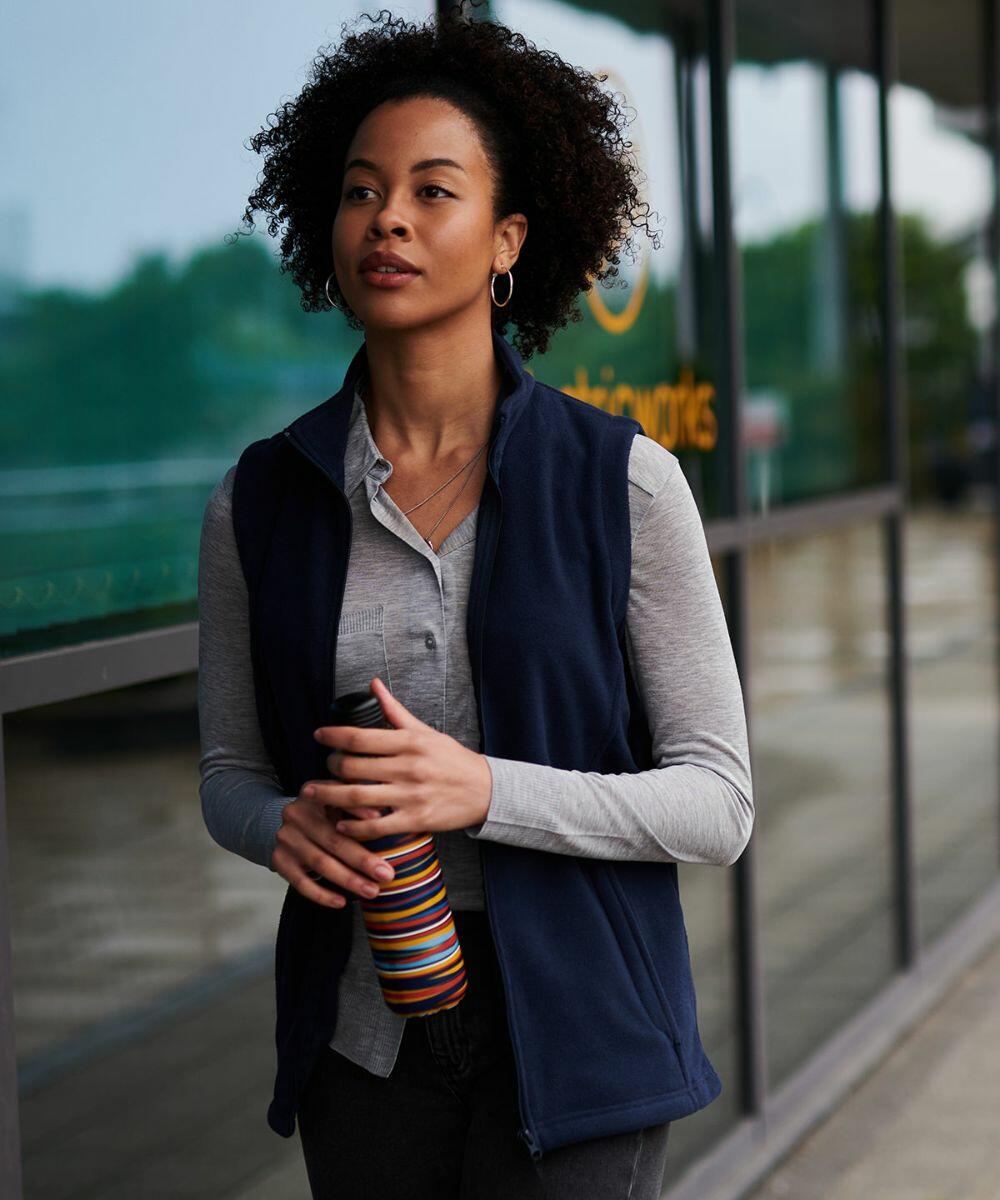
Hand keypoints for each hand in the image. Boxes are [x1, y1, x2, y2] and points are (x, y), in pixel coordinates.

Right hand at [271, 793, 399, 909]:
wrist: (291, 823)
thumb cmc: (326, 811)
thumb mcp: (339, 798)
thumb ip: (358, 802)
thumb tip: (382, 815)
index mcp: (313, 793)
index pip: (337, 800)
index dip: (359, 809)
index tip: (381, 818)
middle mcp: (296, 813)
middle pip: (333, 839)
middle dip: (362, 859)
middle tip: (386, 874)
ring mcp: (286, 838)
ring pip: (320, 863)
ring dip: (348, 880)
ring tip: (372, 891)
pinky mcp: (279, 860)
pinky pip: (301, 882)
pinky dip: (321, 894)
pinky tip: (341, 901)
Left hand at [303, 676, 492, 842]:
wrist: (485, 791)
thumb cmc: (452, 760)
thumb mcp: (425, 732)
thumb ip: (395, 711)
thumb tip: (374, 685)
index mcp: (409, 742)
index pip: (360, 736)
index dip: (333, 736)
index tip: (318, 735)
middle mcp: (408, 767)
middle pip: (352, 766)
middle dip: (329, 766)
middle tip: (322, 766)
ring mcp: (411, 795)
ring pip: (358, 797)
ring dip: (329, 796)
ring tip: (312, 793)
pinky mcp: (415, 819)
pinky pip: (376, 825)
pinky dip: (354, 826)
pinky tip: (341, 823)